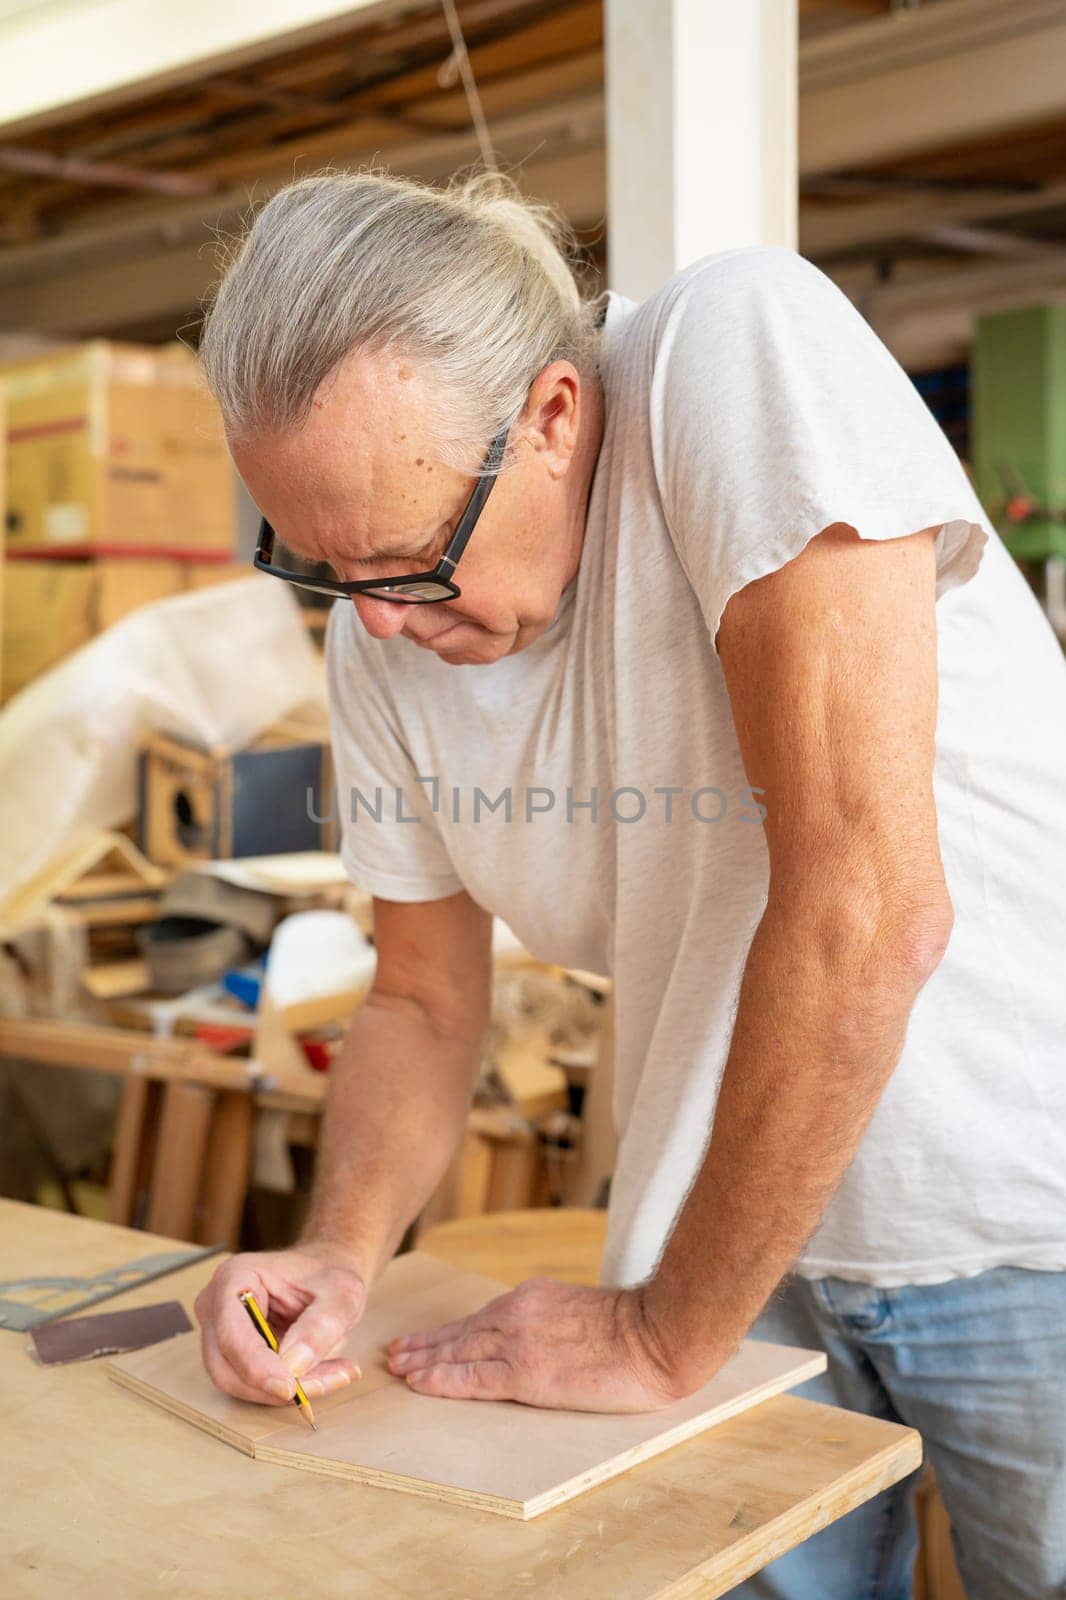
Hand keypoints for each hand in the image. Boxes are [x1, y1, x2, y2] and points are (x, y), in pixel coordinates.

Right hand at [193, 1243, 367, 1404]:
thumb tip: (294, 1364)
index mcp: (235, 1276)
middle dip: (274, 1385)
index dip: (258, 1367)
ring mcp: (219, 1333)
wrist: (326, 1279)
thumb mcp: (342, 1292)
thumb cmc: (329, 1277)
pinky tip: (321, 1376)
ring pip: (238, 1383)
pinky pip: (251, 1386)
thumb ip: (322, 1324)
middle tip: (325, 1383)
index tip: (290, 1388)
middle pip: (226, 1367)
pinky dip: (286, 1389)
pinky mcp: (232, 1356)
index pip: (232, 1334)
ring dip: (284, 1391)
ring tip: (334, 1376)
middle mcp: (217, 1306)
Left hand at [385, 1276, 697, 1412]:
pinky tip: (422, 1384)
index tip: (420, 1339)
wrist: (657, 1331)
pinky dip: (443, 1380)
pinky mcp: (528, 1374)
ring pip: (459, 1353)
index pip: (478, 1318)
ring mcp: (520, 1343)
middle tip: (395, 1353)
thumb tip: (540, 1338)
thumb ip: (551, 1320)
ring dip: (424, 1362)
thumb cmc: (632, 1328)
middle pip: (460, 1333)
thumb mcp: (580, 1310)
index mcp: (531, 1297)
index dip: (446, 1332)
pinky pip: (474, 1379)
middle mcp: (517, 1314)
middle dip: (425, 1344)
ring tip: (399, 1369)